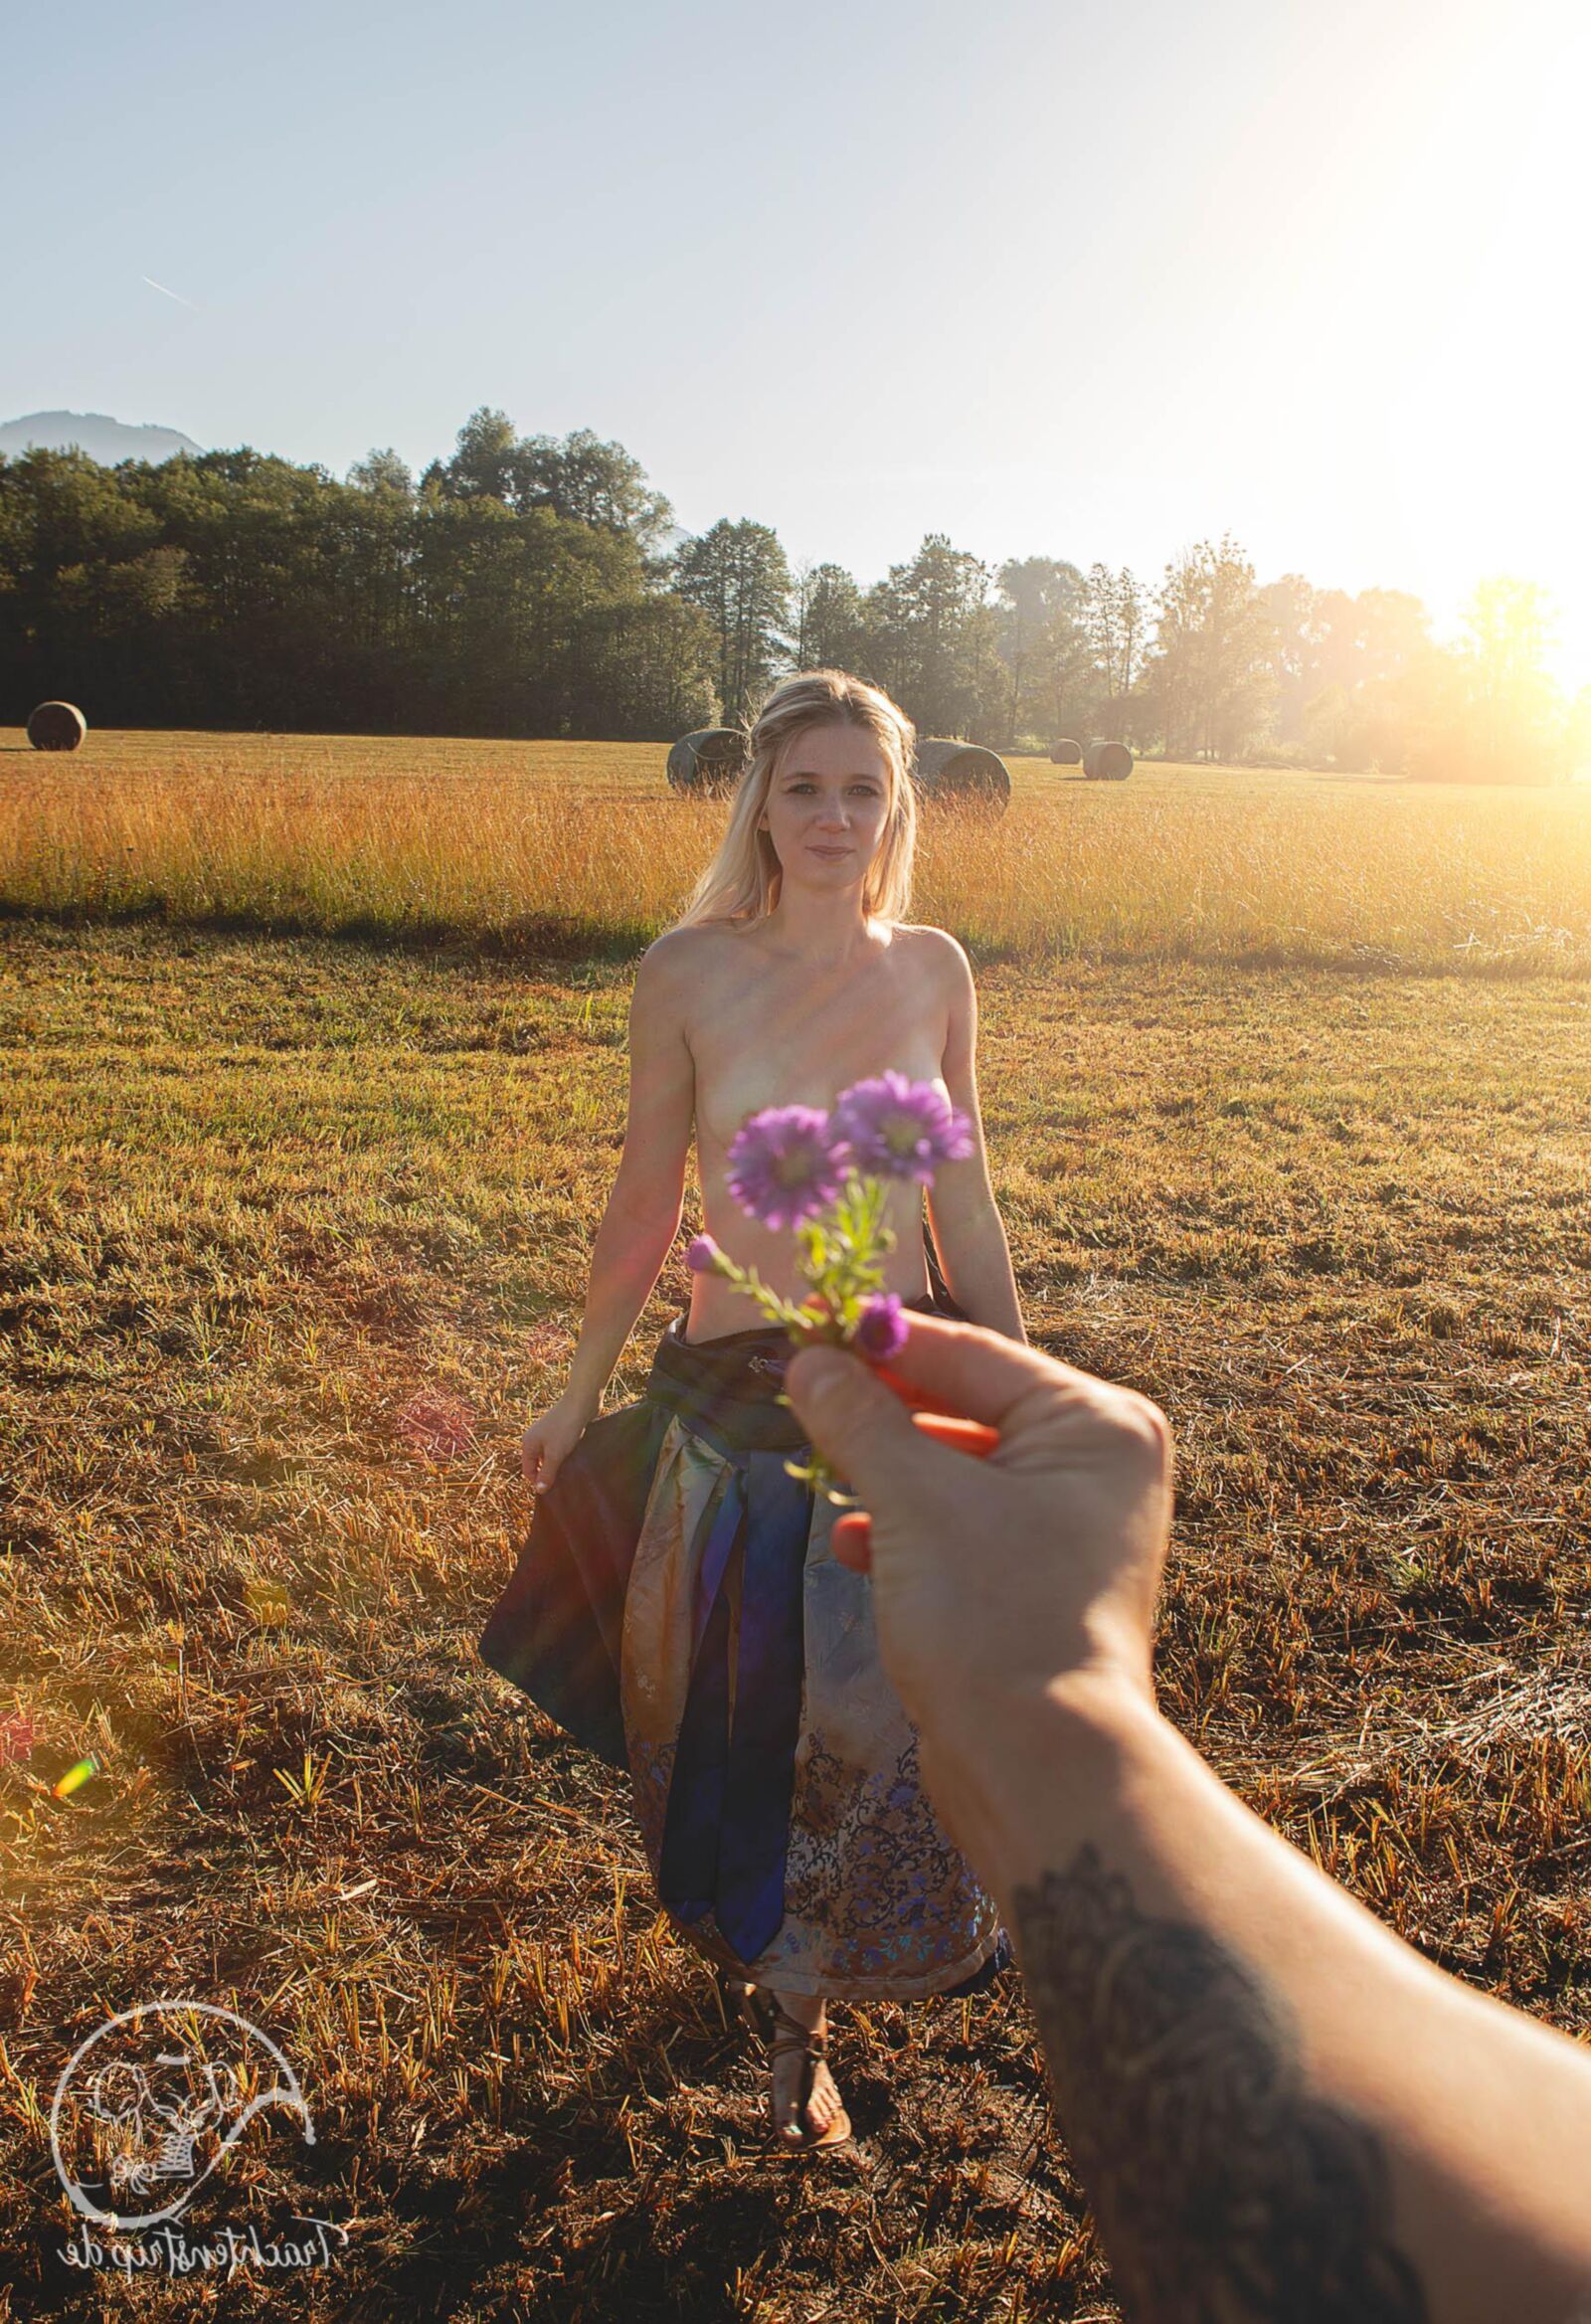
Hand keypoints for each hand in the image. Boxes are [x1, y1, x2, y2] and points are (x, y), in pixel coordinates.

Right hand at [520, 1394, 594, 1492]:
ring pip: (549, 1456)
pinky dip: (563, 1455)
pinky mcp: (559, 1430)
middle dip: (548, 1473)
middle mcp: (534, 1438)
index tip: (552, 1489)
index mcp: (528, 1443)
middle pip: (537, 1463)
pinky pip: (558, 1448)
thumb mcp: (555, 1454)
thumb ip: (547, 1473)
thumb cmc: (565, 1428)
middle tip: (562, 1482)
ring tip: (569, 1470)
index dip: (538, 1481)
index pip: (528, 1470)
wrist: (581, 1403)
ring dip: (557, 1464)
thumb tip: (539, 1490)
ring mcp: (547, 1434)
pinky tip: (573, 1458)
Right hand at [782, 1313, 1172, 1743]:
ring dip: (888, 1473)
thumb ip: (861, 1420)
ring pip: (958, 1471)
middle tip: (802, 1394)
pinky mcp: (1039, 1583)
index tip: (810, 1325)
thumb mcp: (915, 1501)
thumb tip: (810, 1362)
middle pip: (967, 1407)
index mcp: (1098, 1424)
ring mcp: (1074, 1528)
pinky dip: (908, 1530)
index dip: (883, 1341)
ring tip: (822, 1470)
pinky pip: (963, 1527)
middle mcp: (1098, 1467)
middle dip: (883, 1411)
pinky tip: (853, 1546)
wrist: (1042, 1769)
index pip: (972, 1353)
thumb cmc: (995, 1618)